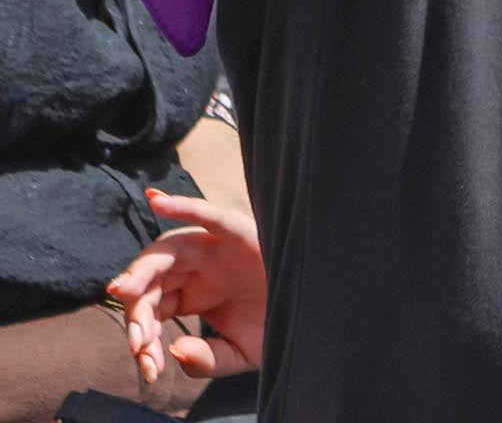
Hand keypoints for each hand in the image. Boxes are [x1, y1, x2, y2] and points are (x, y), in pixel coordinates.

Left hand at [109, 187, 267, 385]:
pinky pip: (209, 216)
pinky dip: (184, 206)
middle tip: (127, 328)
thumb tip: (174, 352)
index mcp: (195, 293)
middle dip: (133, 297)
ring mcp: (218, 248)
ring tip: (124, 289)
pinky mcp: (240, 232)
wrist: (318, 314)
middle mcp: (201, 266)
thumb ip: (207, 360)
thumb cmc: (280, 326)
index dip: (143, 329)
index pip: (154, 304)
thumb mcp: (239, 353)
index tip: (145, 361)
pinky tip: (157, 200)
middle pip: (154, 274)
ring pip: (170, 248)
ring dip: (143, 267)